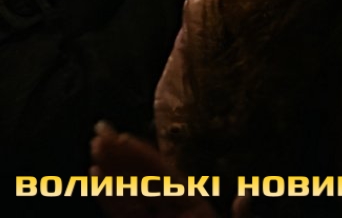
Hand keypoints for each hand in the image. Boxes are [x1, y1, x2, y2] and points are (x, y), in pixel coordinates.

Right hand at [90, 121, 228, 217]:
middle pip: (143, 179)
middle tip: (100, 132)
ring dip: (110, 170)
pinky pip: (122, 213)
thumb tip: (247, 195)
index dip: (144, 156)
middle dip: (120, 156)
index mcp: (195, 208)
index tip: (123, 137)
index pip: (165, 176)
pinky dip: (108, 196)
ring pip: (130, 193)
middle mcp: (172, 211)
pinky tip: (96, 176)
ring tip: (94, 147)